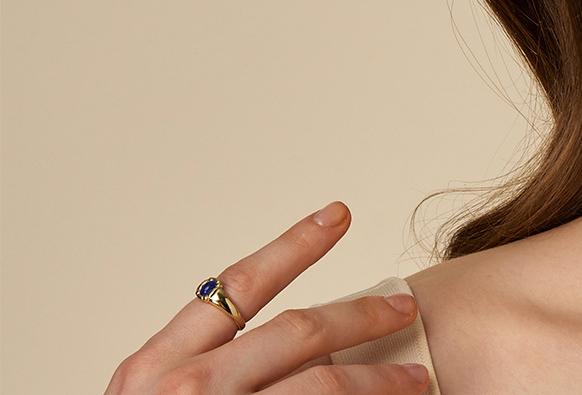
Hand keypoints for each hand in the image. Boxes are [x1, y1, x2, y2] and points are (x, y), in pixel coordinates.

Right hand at [105, 203, 427, 393]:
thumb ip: (207, 363)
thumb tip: (296, 337)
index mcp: (156, 368)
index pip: (236, 286)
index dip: (294, 244)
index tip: (339, 214)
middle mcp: (186, 391)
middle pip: (298, 333)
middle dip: (361, 315)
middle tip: (403, 307)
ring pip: (320, 387)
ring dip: (378, 382)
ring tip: (415, 379)